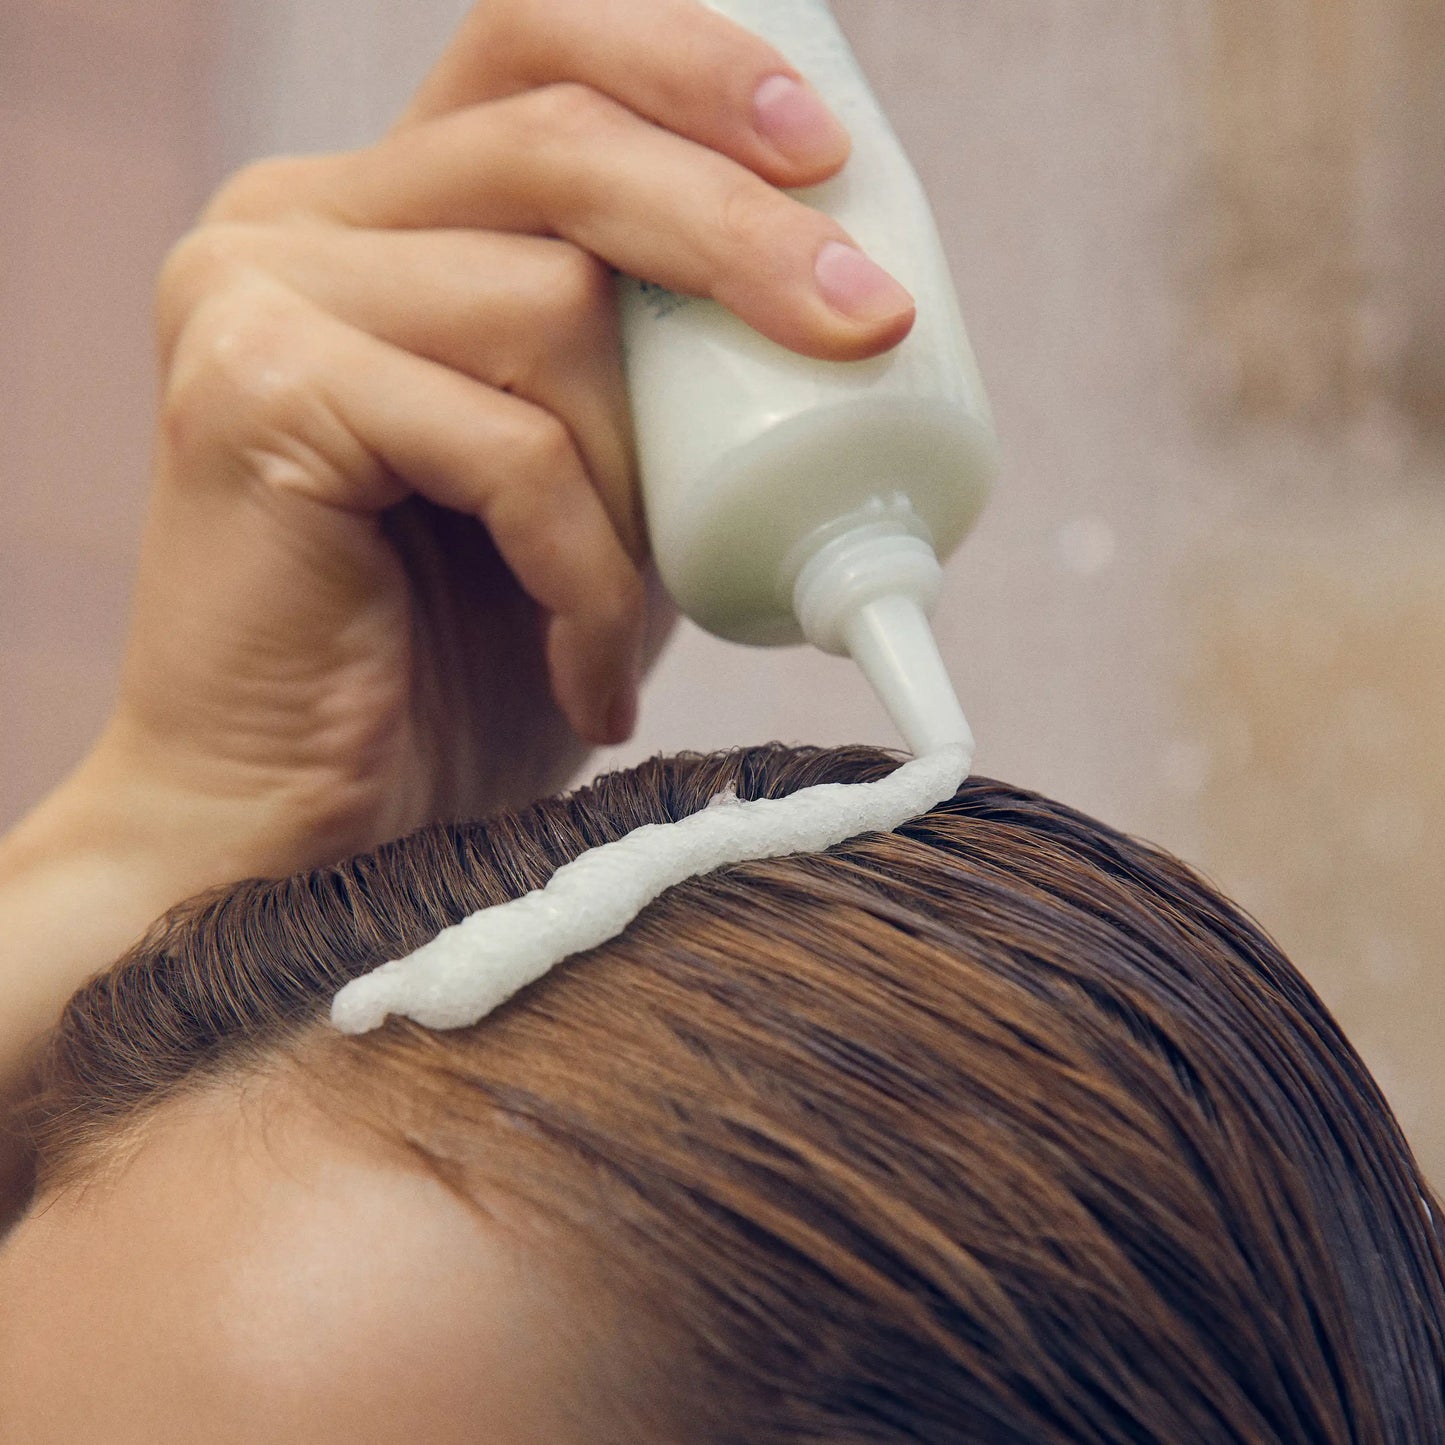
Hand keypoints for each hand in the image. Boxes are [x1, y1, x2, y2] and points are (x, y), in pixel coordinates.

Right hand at [92, 0, 917, 872]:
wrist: (316, 830)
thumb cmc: (466, 662)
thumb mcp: (598, 483)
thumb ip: (660, 373)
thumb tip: (841, 295)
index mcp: (381, 211)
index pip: (535, 48)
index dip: (687, 66)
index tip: (825, 154)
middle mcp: (298, 217)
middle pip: (558, 145)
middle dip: (738, 234)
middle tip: (865, 324)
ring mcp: (254, 292)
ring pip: (548, 307)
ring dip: (642, 480)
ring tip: (640, 610)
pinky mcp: (250, 393)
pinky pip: (506, 445)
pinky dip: (584, 575)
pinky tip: (585, 679)